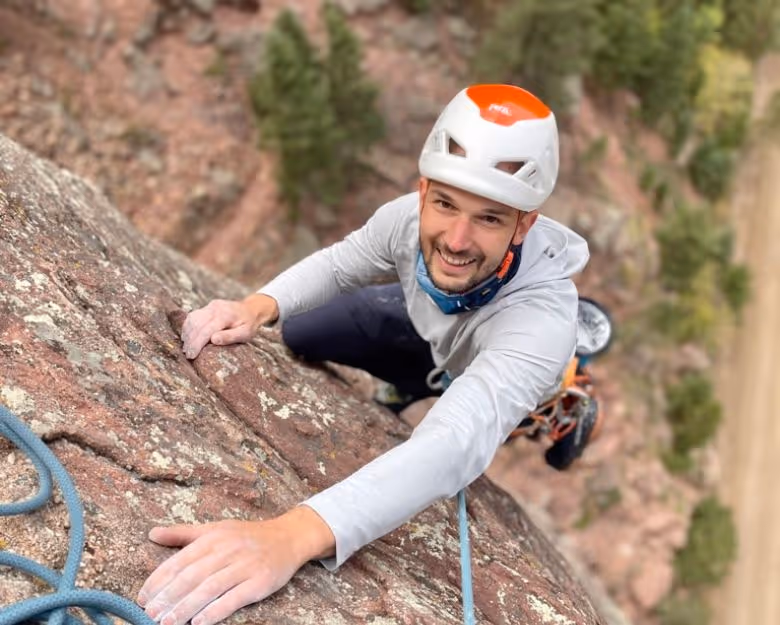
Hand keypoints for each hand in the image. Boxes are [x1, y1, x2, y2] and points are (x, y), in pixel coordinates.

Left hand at [137, 508, 334, 624]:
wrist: (288, 537)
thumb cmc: (248, 536)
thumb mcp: (216, 529)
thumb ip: (183, 534)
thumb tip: (152, 533)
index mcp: (213, 538)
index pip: (180, 561)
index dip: (159, 581)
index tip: (142, 598)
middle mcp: (227, 550)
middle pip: (192, 577)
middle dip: (168, 598)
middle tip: (150, 616)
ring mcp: (245, 566)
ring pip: (210, 588)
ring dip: (186, 608)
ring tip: (168, 623)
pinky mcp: (260, 581)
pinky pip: (235, 598)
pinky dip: (216, 610)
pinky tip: (200, 622)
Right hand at [181, 293, 278, 358]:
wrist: (251, 309)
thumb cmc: (249, 324)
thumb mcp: (245, 333)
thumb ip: (230, 336)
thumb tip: (213, 340)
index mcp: (226, 315)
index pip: (206, 330)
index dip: (197, 343)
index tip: (192, 355)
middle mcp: (216, 308)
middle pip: (197, 324)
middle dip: (190, 341)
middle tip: (188, 354)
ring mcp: (211, 306)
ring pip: (193, 319)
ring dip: (187, 333)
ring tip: (186, 347)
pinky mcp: (208, 306)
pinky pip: (194, 316)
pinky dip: (188, 327)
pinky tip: (187, 337)